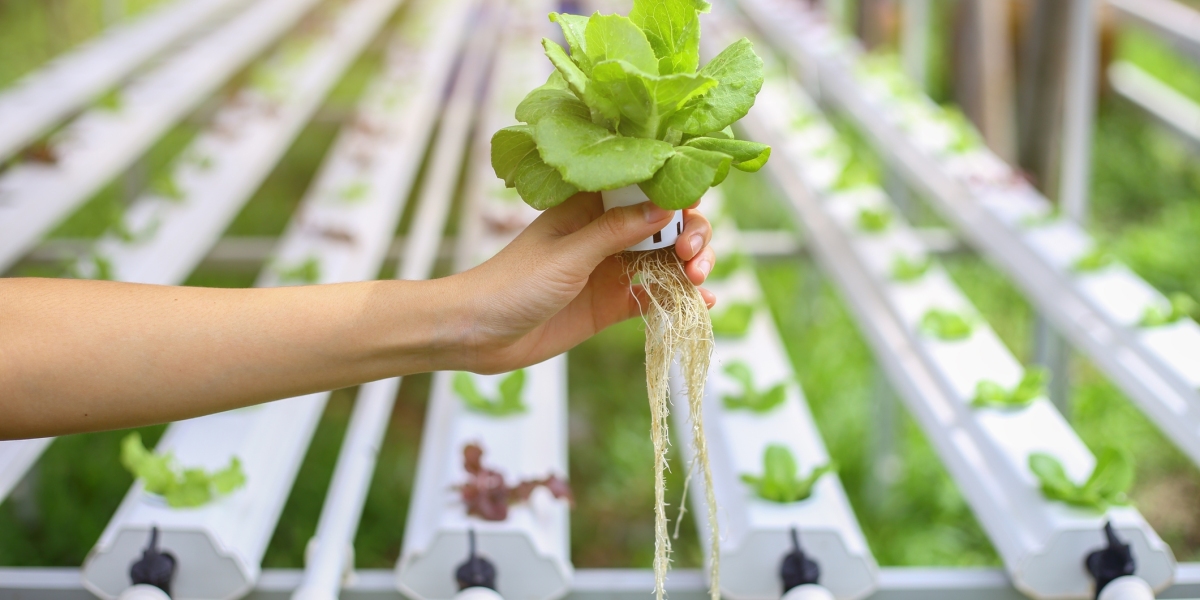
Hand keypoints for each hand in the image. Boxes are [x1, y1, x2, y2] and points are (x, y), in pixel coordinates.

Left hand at [452, 192, 716, 373]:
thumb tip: (665, 208)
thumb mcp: (568, 254)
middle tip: (691, 256)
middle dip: (689, 235)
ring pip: (666, 260)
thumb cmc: (513, 283)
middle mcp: (606, 234)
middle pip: (665, 225)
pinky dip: (679, 299)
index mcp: (591, 206)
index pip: (644, 187)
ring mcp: (611, 270)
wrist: (479, 334)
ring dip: (690, 267)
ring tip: (699, 281)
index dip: (675, 192)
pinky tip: (701, 305)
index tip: (692, 205)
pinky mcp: (612, 304)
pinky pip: (655, 297)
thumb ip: (616, 232)